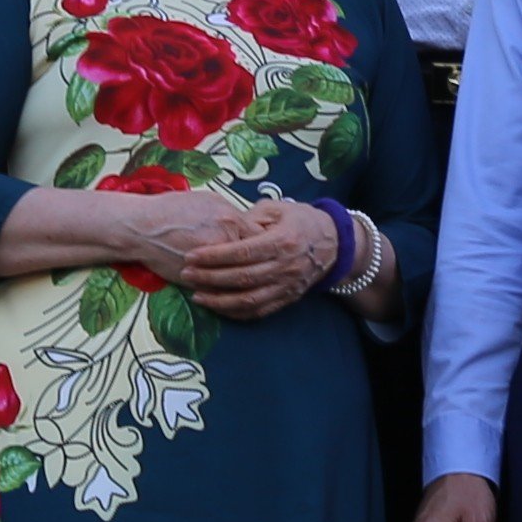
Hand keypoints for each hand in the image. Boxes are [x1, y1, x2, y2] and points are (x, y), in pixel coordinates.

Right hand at [89, 183, 260, 281]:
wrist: (142, 229)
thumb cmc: (172, 210)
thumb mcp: (210, 201)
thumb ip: (234, 214)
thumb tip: (250, 225)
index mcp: (230, 221)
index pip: (262, 237)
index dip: (268, 243)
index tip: (271, 246)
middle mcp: (223, 244)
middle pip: (255, 261)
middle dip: (263, 265)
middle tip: (267, 266)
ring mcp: (211, 266)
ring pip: (240, 281)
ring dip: (248, 282)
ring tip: (254, 281)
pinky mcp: (197, 282)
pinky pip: (222, 293)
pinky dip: (230, 294)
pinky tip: (234, 292)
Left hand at [167, 198, 345, 318]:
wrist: (335, 243)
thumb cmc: (302, 220)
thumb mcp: (278, 209)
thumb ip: (250, 218)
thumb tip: (223, 227)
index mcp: (282, 240)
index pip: (243, 252)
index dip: (214, 256)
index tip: (191, 256)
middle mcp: (285, 266)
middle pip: (242, 278)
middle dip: (210, 278)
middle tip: (186, 275)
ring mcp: (287, 286)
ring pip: (249, 300)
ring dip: (219, 301)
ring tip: (196, 296)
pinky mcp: (288, 299)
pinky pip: (259, 311)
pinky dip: (236, 313)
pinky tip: (218, 307)